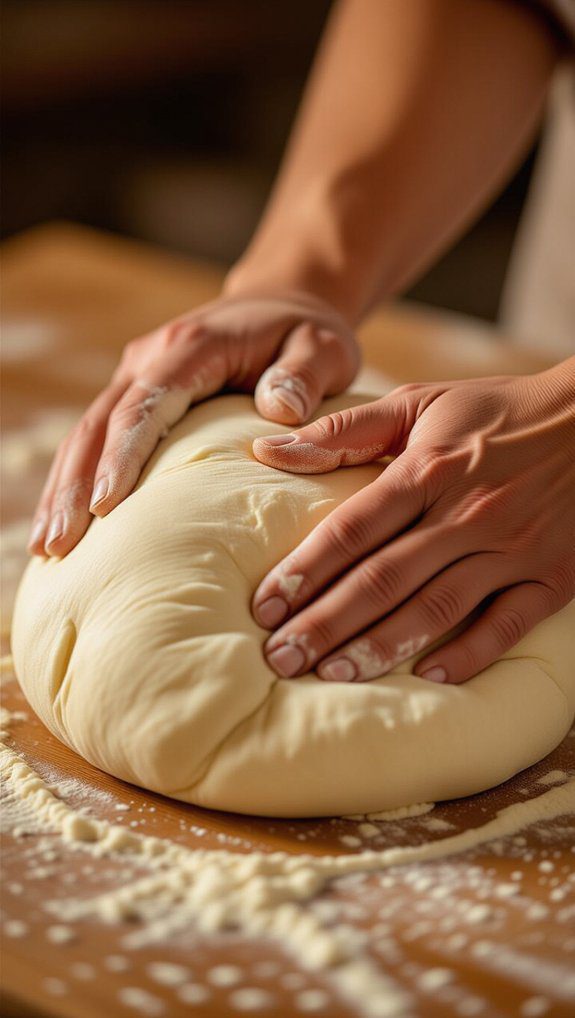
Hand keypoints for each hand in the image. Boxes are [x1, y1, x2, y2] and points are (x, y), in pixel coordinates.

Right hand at [28, 290, 358, 557]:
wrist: (281, 304)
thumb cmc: (305, 334)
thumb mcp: (323, 346)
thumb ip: (305, 375)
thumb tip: (280, 411)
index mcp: (193, 346)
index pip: (147, 403)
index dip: (123, 454)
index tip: (105, 506)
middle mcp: (153, 357)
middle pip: (100, 423)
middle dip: (75, 486)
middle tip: (57, 545)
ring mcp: (137, 374)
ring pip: (86, 432)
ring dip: (64, 488)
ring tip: (47, 546)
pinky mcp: (135, 393)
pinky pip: (96, 437)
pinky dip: (76, 479)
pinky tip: (65, 521)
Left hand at [252, 361, 574, 684]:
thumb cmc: (495, 413)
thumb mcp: (420, 403)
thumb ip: (343, 430)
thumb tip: (266, 449)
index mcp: (429, 468)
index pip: (354, 528)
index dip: (305, 569)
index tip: (264, 606)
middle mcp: (468, 513)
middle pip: (384, 577)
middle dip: (326, 623)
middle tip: (280, 659)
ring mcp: (513, 548)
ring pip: (438, 607)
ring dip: (382, 646)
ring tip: (333, 677)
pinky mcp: (551, 577)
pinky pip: (507, 625)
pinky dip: (469, 655)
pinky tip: (427, 680)